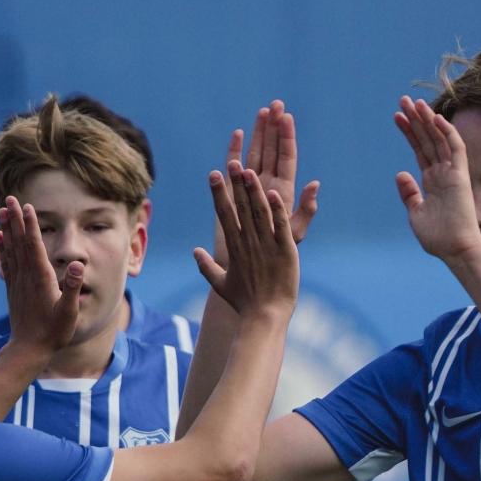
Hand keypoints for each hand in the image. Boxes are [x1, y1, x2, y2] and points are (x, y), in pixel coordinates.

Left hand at [0, 196, 83, 357]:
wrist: (28, 350)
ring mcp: (17, 282)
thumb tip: (77, 264)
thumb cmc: (53, 333)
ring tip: (1, 210)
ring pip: (10, 249)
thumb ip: (72, 287)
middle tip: (9, 198)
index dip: (30, 225)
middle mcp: (26, 277)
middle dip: (14, 219)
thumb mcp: (68, 313)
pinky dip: (1, 247)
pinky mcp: (12, 289)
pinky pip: (6, 262)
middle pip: (19, 242)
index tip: (26, 206)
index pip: (34, 246)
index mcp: (41, 279)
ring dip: (7, 228)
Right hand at [194, 164, 297, 318]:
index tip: (214, 173)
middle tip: (232, 163)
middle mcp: (248, 243)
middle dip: (236, 184)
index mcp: (234, 248)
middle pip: (241, 208)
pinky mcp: (285, 250)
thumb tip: (195, 252)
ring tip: (249, 171)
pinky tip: (272, 193)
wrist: (264, 317)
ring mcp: (266, 246)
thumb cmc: (243, 303)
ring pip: (259, 213)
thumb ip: (206, 266)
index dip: (219, 193)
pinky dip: (276, 210)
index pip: (224, 215)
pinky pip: (279, 226)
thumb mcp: (220, 284)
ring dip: (254, 191)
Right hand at [226, 101, 318, 244]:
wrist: (250, 268)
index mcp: (283, 192)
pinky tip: (238, 134)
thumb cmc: (275, 255)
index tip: (287, 118)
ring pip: (255, 154)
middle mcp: (267, 185)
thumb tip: (316, 184)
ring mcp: (250, 187)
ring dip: (258, 133)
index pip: (286, 159)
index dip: (287, 138)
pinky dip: (235, 150)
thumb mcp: (293, 233)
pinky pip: (234, 167)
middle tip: (276, 105)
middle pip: (271, 150)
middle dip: (274, 128)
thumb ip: (305, 210)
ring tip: (262, 111)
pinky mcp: (233, 193)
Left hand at [393, 96, 480, 264]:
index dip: (409, 132)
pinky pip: (456, 148)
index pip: (419, 149)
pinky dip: (447, 132)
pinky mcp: (461, 176)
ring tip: (414, 103)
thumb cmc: (438, 237)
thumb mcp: (416, 213)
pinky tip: (435, 118)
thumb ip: (409, 193)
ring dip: (428, 120)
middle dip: (416, 119)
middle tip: (403, 100)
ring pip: (440, 139)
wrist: (454, 250)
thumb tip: (400, 173)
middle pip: (428, 139)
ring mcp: (452, 172)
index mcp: (431, 180)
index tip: (397, 117)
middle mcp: (442, 172)